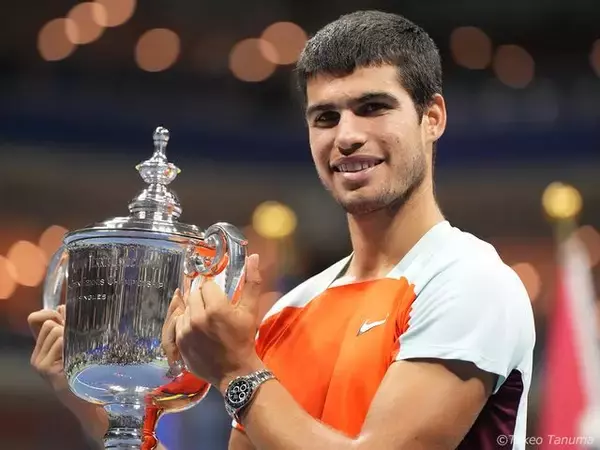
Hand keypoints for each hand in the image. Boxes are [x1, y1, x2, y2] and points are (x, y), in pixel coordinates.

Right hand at [27, 307, 107, 440]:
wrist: (89, 400)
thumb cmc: (87, 371)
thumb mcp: (77, 345)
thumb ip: (69, 327)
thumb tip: (64, 307)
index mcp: (43, 348)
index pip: (35, 318)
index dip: (52, 313)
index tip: (67, 318)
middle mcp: (37, 355)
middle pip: (49, 323)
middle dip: (67, 326)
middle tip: (80, 340)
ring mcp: (40, 362)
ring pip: (55, 330)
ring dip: (71, 335)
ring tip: (81, 351)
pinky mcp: (46, 368)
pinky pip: (60, 341)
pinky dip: (72, 343)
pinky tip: (78, 357)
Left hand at [164, 254, 264, 392]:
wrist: (235, 371)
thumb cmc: (244, 339)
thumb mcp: (250, 310)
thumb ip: (252, 282)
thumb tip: (253, 256)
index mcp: (216, 308)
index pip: (207, 284)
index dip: (215, 289)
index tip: (221, 297)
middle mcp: (198, 318)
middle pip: (194, 293)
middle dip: (204, 297)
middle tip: (214, 307)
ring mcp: (186, 330)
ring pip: (186, 307)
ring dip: (195, 308)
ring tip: (207, 319)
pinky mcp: (179, 341)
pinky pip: (179, 322)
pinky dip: (187, 321)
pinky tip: (199, 328)